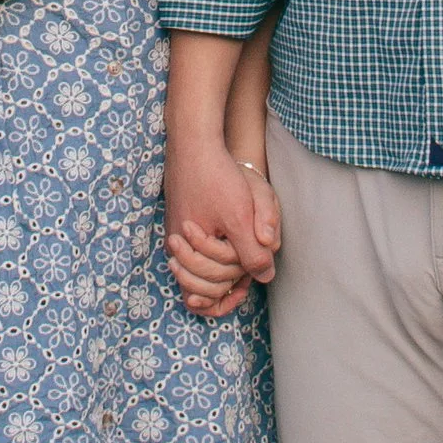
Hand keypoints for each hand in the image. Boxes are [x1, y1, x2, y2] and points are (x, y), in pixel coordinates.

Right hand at [165, 126, 279, 316]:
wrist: (195, 142)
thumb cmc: (216, 178)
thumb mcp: (240, 217)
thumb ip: (251, 251)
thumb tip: (265, 277)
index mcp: (187, 251)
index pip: (200, 297)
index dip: (225, 300)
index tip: (245, 289)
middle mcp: (177, 246)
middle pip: (200, 284)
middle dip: (225, 284)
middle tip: (246, 278)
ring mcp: (177, 232)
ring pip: (198, 267)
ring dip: (220, 268)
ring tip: (241, 264)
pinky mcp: (182, 219)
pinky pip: (196, 250)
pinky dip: (214, 253)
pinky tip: (232, 243)